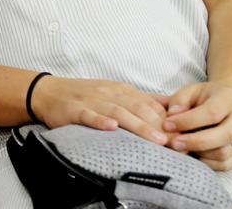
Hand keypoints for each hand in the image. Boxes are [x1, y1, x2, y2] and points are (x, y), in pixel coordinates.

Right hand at [31, 76, 169, 145]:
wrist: (48, 92)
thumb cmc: (85, 95)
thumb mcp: (115, 93)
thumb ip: (141, 100)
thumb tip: (172, 106)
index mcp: (122, 90)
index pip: (151, 104)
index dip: (168, 120)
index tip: (183, 136)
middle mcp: (110, 93)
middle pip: (139, 108)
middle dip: (160, 125)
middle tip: (177, 142)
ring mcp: (92, 101)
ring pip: (119, 113)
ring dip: (139, 126)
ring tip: (156, 140)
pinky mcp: (74, 109)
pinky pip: (89, 115)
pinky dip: (100, 120)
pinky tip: (111, 128)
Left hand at [162, 82, 231, 170]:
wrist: (229, 103)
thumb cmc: (206, 98)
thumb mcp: (191, 91)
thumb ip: (179, 101)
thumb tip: (171, 116)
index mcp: (229, 98)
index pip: (211, 112)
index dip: (187, 121)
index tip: (167, 125)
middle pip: (224, 135)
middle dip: (195, 141)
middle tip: (173, 143)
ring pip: (225, 153)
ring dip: (200, 153)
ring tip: (183, 147)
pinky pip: (226, 164)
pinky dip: (207, 163)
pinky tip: (194, 154)